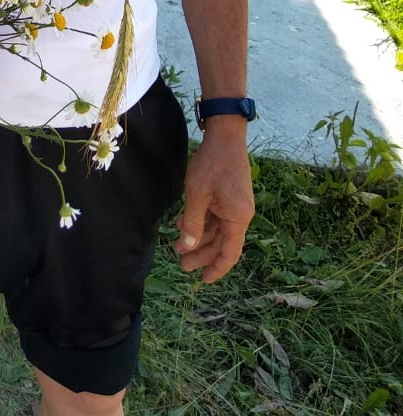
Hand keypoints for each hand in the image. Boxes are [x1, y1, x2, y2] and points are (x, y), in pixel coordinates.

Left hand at [173, 124, 253, 282]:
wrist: (224, 135)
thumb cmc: (212, 164)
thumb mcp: (197, 194)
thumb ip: (192, 222)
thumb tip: (187, 246)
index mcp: (237, 218)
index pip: (229, 253)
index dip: (216, 268)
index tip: (203, 280)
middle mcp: (239, 215)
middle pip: (221, 243)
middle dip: (201, 254)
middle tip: (181, 264)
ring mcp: (234, 206)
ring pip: (215, 230)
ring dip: (197, 237)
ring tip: (176, 245)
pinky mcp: (228, 197)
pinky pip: (214, 216)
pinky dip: (199, 221)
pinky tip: (180, 224)